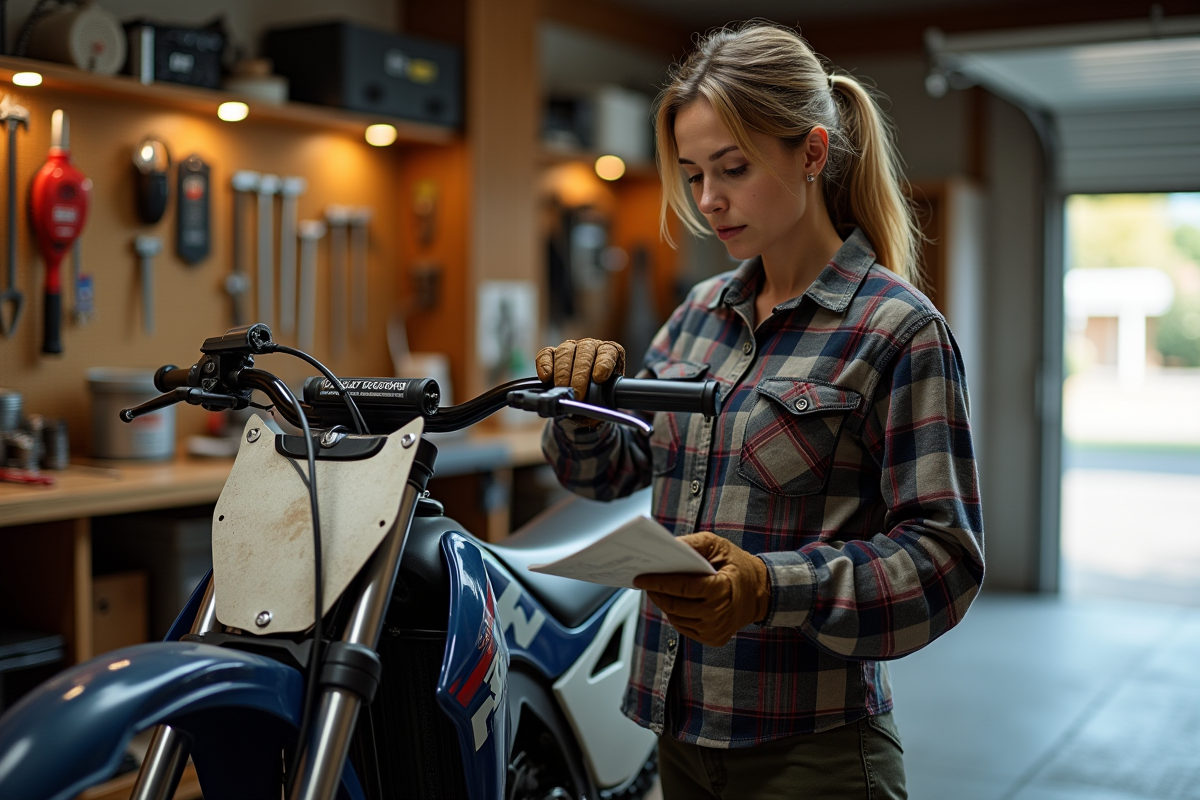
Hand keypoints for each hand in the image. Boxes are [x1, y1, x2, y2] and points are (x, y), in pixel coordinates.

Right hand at [536, 338, 625, 404]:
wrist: (581, 402)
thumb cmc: (597, 399)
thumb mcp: (604, 401)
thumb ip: (601, 404)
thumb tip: (590, 411)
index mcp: (610, 354)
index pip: (608, 352)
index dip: (603, 364)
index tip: (599, 378)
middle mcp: (591, 347)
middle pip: (585, 353)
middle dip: (580, 375)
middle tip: (577, 393)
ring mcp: (571, 348)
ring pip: (566, 351)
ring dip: (563, 372)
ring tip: (562, 389)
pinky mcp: (552, 353)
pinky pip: (546, 354)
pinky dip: (544, 365)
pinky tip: (545, 377)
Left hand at [633, 532, 770, 647]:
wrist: (761, 593)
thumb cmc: (737, 566)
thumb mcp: (720, 546)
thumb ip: (694, 544)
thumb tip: (668, 546)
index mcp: (722, 590)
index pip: (682, 587)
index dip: (658, 582)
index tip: (640, 577)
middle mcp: (718, 614)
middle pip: (675, 605)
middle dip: (656, 592)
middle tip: (644, 581)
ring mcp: (715, 630)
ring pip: (675, 618)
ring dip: (663, 603)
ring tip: (657, 589)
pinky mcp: (713, 639)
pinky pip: (683, 626)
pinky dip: (674, 613)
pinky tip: (673, 601)